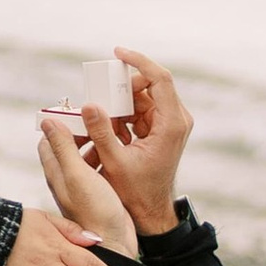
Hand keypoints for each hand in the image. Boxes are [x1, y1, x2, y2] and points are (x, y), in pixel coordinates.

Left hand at [38, 114, 136, 254]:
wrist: (115, 245)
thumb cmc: (95, 212)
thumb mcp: (77, 175)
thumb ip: (63, 148)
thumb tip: (48, 121)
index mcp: (56, 172)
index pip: (50, 139)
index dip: (61, 123)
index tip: (78, 112)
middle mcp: (66, 178)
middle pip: (68, 144)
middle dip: (81, 129)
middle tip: (99, 118)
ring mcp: (83, 186)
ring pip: (86, 155)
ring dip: (96, 141)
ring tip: (112, 131)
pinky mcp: (99, 192)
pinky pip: (100, 166)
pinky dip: (106, 155)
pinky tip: (119, 152)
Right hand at [72, 46, 192, 237]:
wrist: (151, 211)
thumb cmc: (137, 191)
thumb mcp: (114, 161)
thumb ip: (101, 132)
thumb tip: (89, 104)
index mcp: (171, 124)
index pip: (160, 79)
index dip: (140, 61)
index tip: (118, 53)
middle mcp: (176, 120)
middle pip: (150, 86)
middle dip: (122, 88)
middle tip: (99, 95)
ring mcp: (170, 124)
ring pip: (143, 99)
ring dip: (121, 105)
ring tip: (104, 122)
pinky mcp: (162, 129)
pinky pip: (141, 111)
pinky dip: (124, 116)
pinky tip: (112, 132)